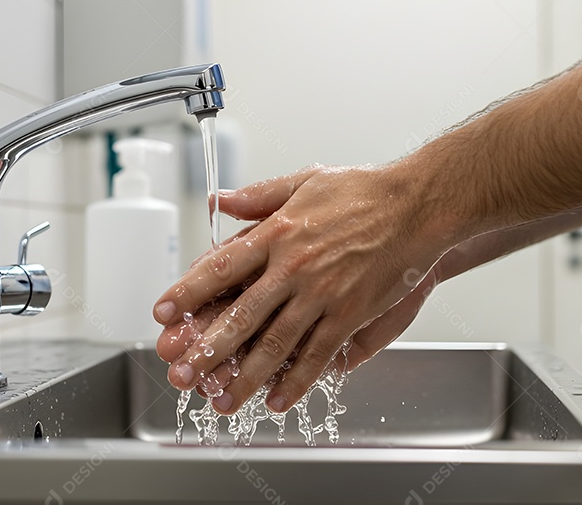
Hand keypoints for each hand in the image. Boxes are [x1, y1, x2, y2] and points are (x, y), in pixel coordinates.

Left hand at [153, 164, 450, 414]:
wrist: (418, 206)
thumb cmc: (364, 191)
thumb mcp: (305, 181)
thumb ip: (259, 196)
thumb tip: (218, 201)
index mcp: (278, 233)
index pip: (221, 267)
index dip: (188, 292)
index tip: (163, 312)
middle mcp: (294, 268)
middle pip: (241, 316)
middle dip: (207, 348)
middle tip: (182, 373)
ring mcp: (322, 295)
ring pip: (275, 344)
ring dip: (245, 376)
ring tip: (222, 399)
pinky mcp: (350, 316)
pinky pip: (318, 356)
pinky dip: (297, 381)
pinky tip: (277, 400)